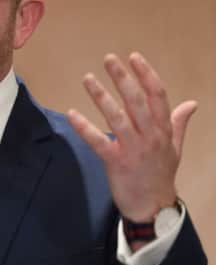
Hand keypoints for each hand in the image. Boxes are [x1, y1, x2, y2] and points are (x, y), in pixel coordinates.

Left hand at [67, 53, 196, 225]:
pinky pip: (98, 142)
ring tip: (88, 78)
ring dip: (101, 96)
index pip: (157, 95)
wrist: (153, 207)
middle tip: (108, 59)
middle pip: (137, 101)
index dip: (146, 74)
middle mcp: (150, 136)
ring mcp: (133, 149)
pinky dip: (84, 128)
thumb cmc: (160, 173)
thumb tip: (192, 103)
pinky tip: (72, 114)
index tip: (133, 57)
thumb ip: (178, 122)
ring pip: (117, 117)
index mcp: (163, 129)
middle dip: (123, 78)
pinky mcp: (116, 162)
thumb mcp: (175, 147)